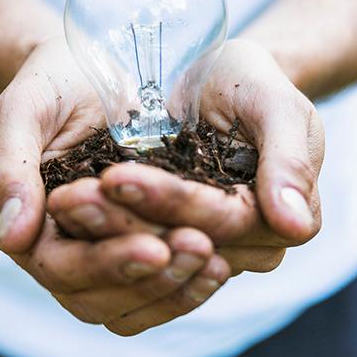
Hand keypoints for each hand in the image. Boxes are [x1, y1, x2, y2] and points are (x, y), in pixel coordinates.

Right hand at [0, 37, 229, 334]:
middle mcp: (55, 250)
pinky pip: (153, 290)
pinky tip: (221, 263)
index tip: (157, 247)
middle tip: (200, 248)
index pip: (60, 266)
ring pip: (128, 304)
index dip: (107, 262)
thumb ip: (10, 166)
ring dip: (174, 288)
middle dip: (150, 278)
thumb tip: (12, 237)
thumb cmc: (54, 80)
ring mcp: (93, 254)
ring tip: (217, 260)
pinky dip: (185, 285)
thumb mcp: (25, 108)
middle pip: (96, 298)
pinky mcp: (130, 246)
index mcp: (20, 224)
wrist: (90, 66)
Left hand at [48, 39, 324, 274]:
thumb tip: (294, 225)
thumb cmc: (243, 80)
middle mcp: (240, 248)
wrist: (209, 77)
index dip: (170, 202)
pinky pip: (128, 279)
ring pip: (149, 274)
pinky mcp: (162, 250)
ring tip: (62, 203)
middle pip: (179, 251)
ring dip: (101, 243)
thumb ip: (290, 158)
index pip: (221, 222)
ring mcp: (199, 254)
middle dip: (123, 224)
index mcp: (274, 217)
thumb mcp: (272, 101)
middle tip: (69, 194)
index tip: (116, 175)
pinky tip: (64, 220)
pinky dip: (95, 254)